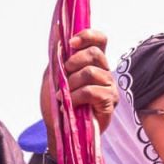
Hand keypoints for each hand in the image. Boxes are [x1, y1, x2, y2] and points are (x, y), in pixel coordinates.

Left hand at [40, 28, 118, 153]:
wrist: (57, 127)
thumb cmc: (58, 102)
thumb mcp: (53, 76)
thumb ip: (57, 57)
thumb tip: (58, 35)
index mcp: (92, 62)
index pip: (100, 40)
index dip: (87, 36)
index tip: (70, 43)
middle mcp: (104, 71)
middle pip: (96, 53)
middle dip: (74, 61)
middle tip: (64, 74)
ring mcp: (109, 87)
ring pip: (91, 72)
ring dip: (71, 83)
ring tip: (64, 95)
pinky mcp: (109, 102)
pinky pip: (92, 91)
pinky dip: (76, 96)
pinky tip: (69, 103)